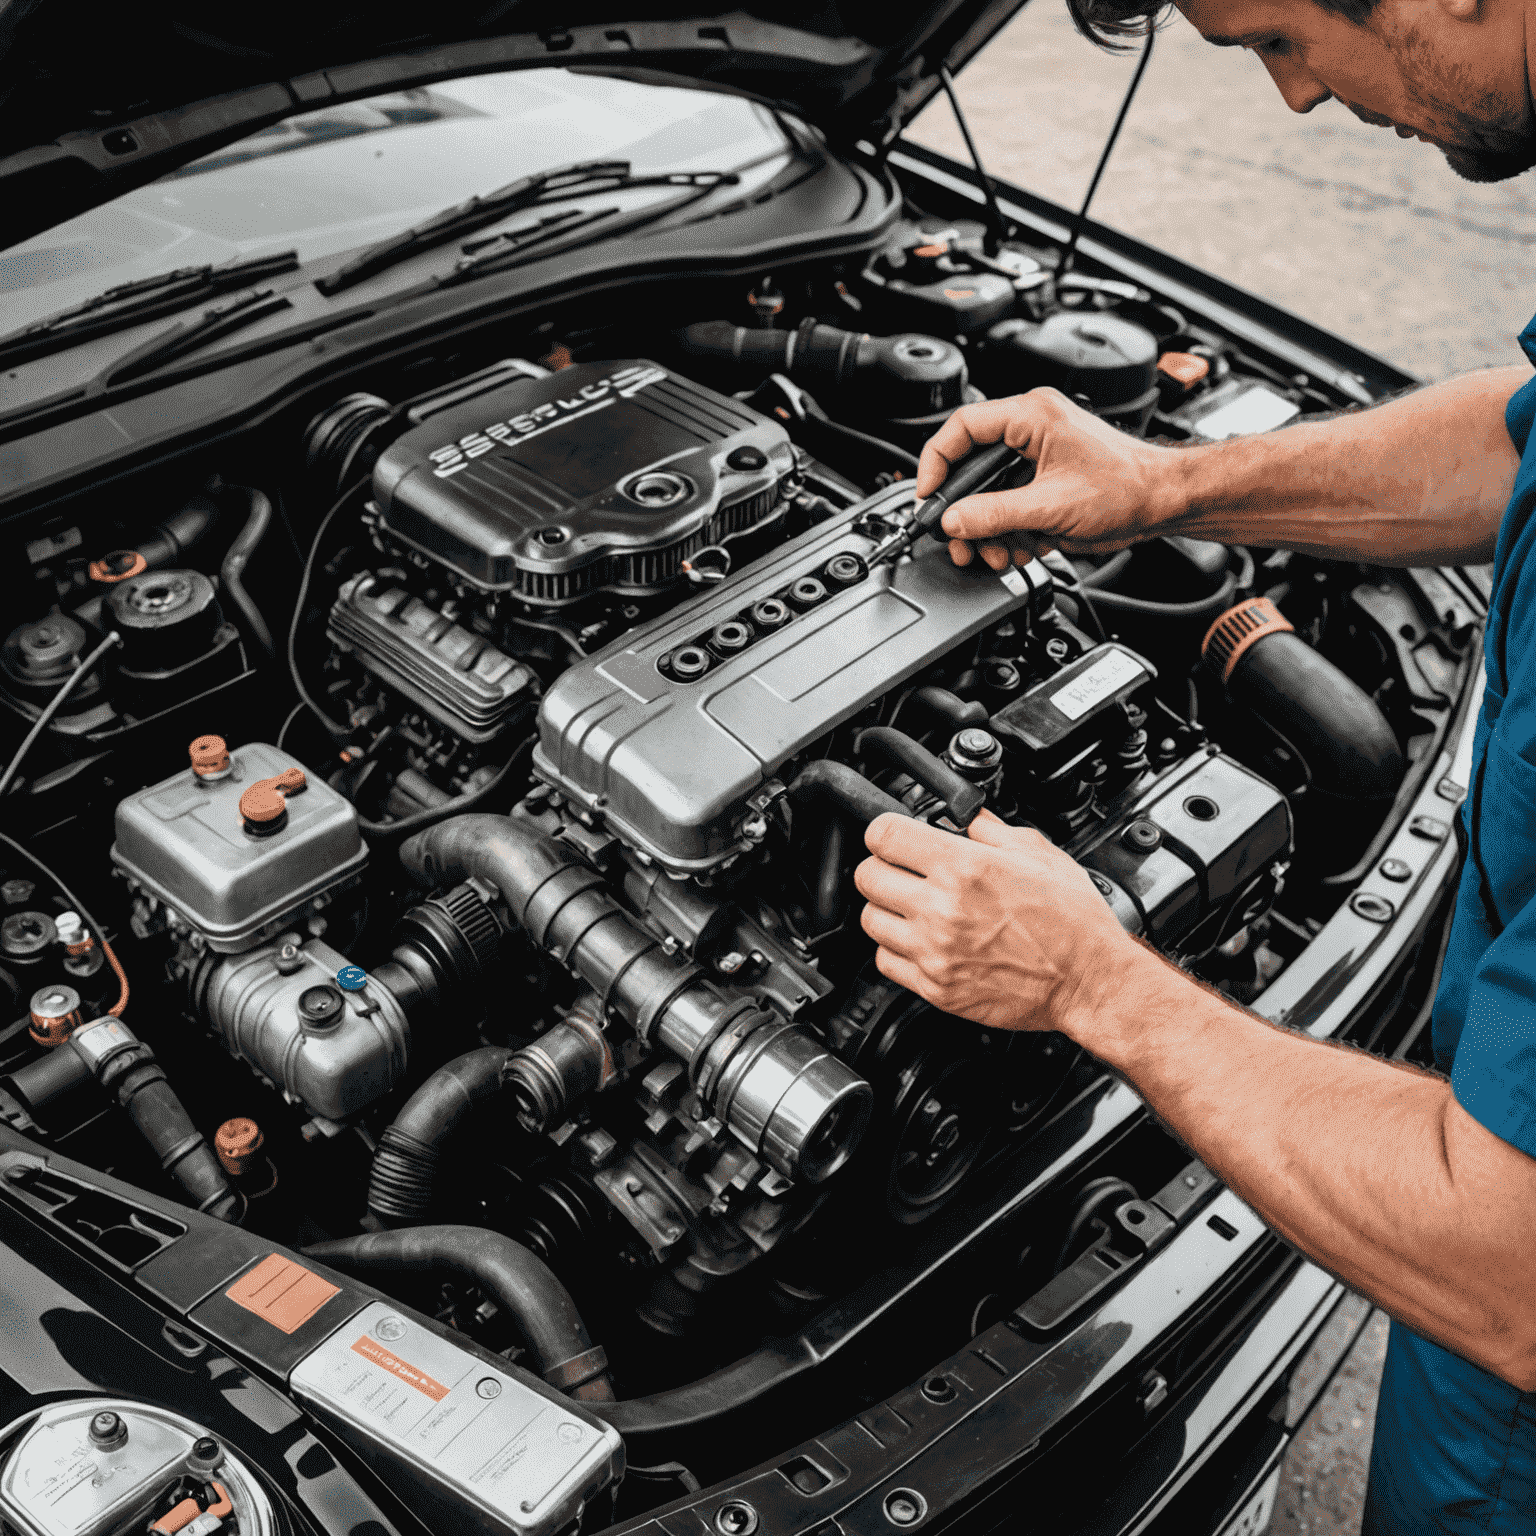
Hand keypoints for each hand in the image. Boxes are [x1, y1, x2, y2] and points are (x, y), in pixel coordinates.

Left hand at [854, 810, 1137, 1035]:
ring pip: (871, 919)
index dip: (885, 831)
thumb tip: (967, 818)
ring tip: (912, 906)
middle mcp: (942, 909)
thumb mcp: (1039, 854)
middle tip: (902, 870)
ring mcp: (935, 951)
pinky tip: (919, 940)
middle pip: (867, 877)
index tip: (893, 836)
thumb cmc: (1073, 922)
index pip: (884, 835)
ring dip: (886, 908)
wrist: (1090, 980)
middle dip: (882, 867)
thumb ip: (992, 830)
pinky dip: (895, 948)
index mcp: (965, 868)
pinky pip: (885, 961)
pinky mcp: (935, 987)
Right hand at [917, 389, 1186, 570]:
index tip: (928, 495)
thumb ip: (994, 514)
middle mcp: (1031, 429)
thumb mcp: (1051, 505)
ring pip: (989, 494)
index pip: (961, 427)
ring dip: (988, 529)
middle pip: (972, 468)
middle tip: (960, 538)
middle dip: (966, 512)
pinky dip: (1008, 532)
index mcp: (1031, 415)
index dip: (936, 462)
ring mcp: (1037, 456)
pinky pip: (1009, 506)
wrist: (1163, 503)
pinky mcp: (1044, 481)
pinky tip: (1019, 547)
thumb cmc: (1128, 487)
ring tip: (997, 552)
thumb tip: (953, 520)